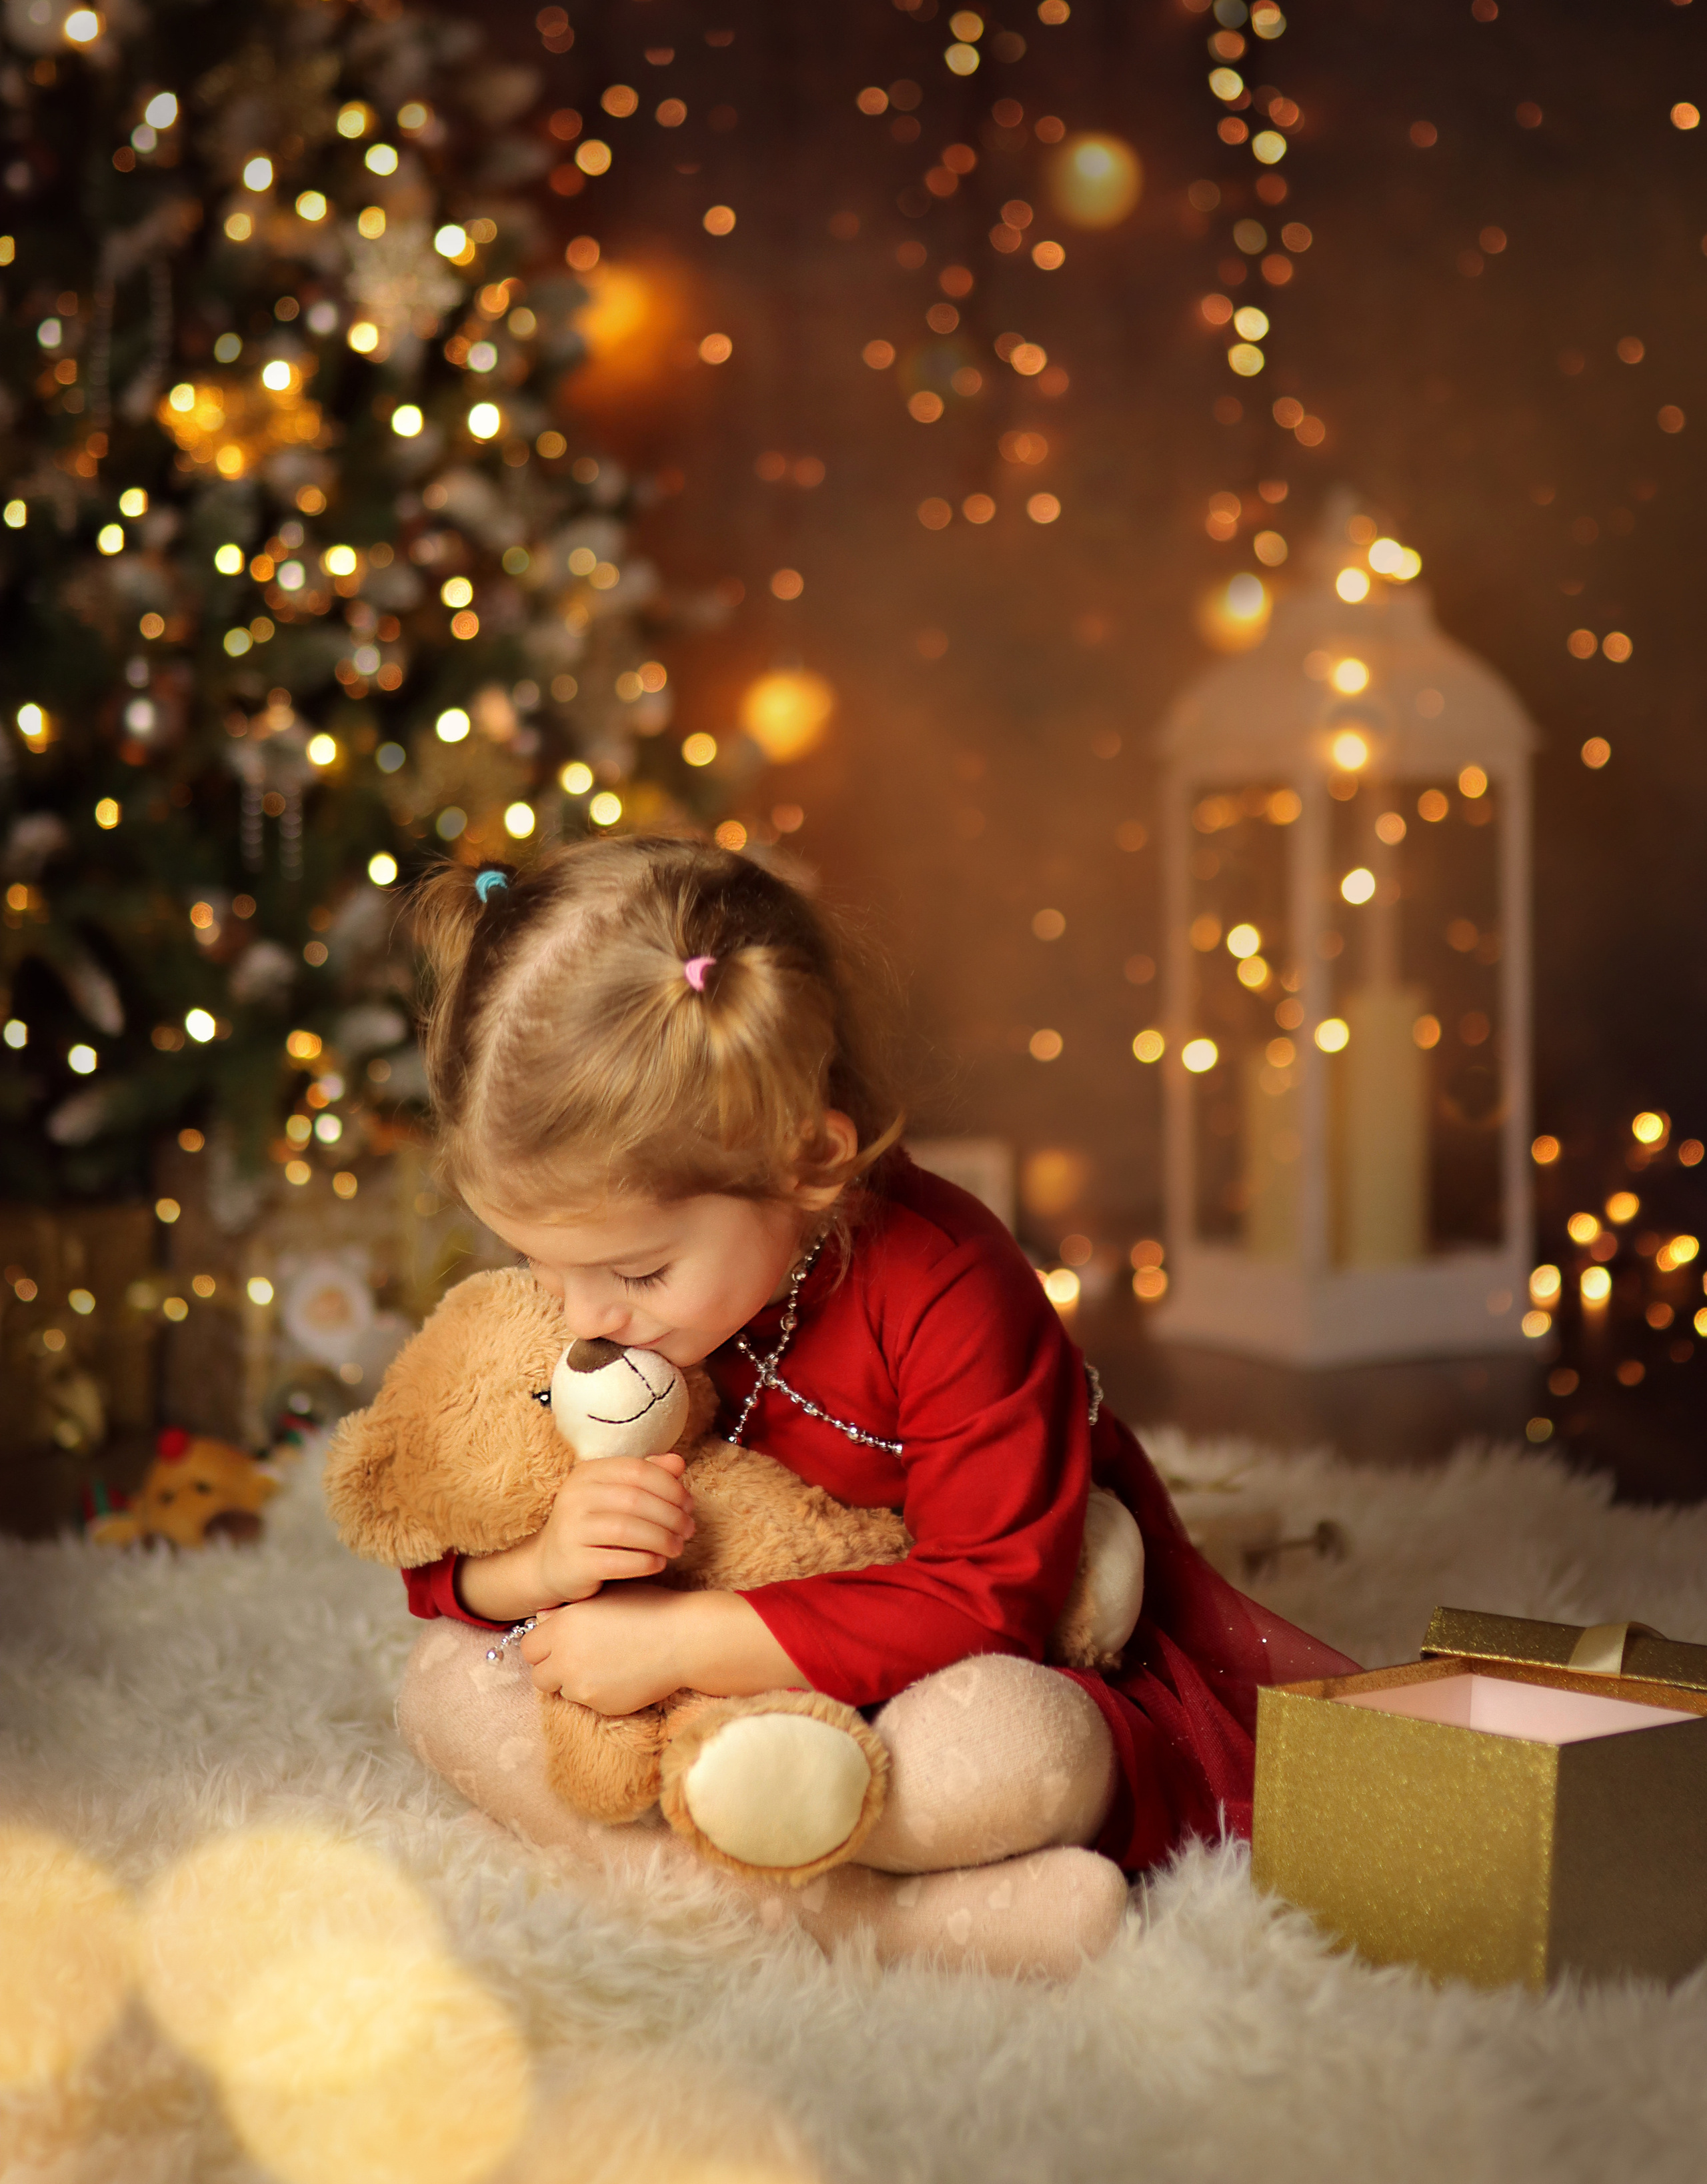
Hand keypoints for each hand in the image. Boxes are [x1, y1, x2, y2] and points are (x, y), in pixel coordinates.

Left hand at [520, 1584, 696, 1714]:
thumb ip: (567, 1610)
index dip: (544, 1645)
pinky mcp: (601, 1706)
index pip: (529, 1647)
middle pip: (539, 1675)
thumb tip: (543, 1618)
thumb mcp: (605, 1596)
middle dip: (553, 1668)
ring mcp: (582, 1686)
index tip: (560, 1642)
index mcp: (563, 1626)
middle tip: (578, 1657)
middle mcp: (566, 1658)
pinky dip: (599, 1692)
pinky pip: (589, 1702)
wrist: (685, 1639)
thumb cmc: (647, 1608)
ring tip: (606, 1662)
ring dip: (575, 1681)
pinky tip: (622, 1673)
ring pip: (563, 1690)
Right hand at [534, 1452, 695, 1605]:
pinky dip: (645, 1562)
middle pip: (635, 1500)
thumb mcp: (616, 1495)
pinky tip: (659, 1563)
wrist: (551, 1564)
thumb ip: (647, 1476)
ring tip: (678, 1547)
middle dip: (671, 1515)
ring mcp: (570, 1530)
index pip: (637, 1470)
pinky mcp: (574, 1564)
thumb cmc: (593, 1525)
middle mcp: (573, 1497)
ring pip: (627, 1530)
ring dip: (662, 1539)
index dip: (670, 1486)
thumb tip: (679, 1463)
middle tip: (689, 1529)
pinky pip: (617, 1561)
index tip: (689, 1504)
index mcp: (587, 1473)